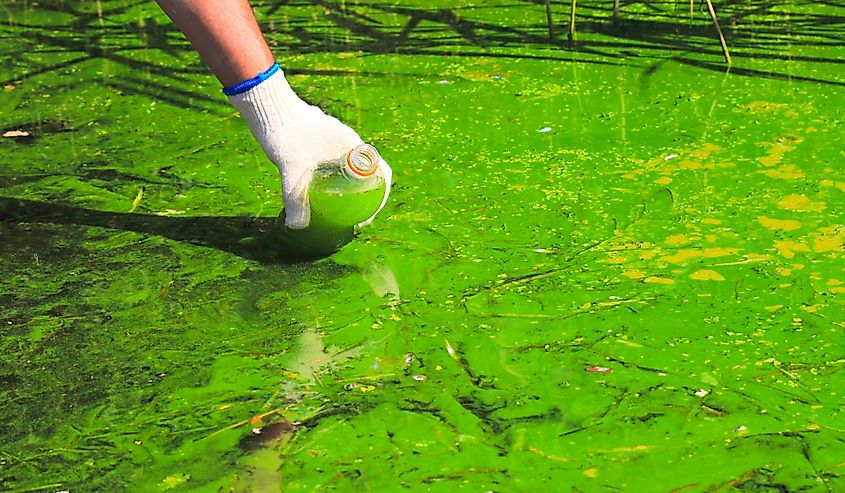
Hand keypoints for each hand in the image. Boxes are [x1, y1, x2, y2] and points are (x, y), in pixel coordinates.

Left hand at [228, 68, 390, 228]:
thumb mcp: (291, 170)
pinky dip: (334, 176)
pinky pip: (336, 160)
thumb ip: (295, 199)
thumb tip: (296, 226)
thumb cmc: (285, 132)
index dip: (380, 197)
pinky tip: (314, 187)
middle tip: (350, 215)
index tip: (365, 216)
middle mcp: (349, 140)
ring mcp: (335, 137)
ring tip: (333, 205)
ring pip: (350, 166)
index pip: (382, 173)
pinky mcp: (320, 136)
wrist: (267, 103)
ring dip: (349, 185)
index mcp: (352, 146)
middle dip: (364, 195)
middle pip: (368, 172)